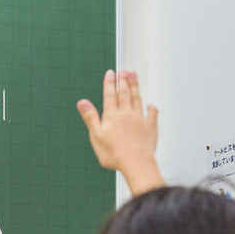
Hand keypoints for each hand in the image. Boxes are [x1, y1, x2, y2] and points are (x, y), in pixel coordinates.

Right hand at [77, 69, 164, 195]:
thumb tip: (82, 103)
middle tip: (124, 71)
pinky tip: (151, 105)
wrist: (135, 162)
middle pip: (124, 93)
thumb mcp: (96, 136)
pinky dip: (151, 109)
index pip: (110, 95)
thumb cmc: (114, 153)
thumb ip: (90, 117)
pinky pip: (152, 115)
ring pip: (137, 99)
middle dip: (123, 80)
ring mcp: (140, 119)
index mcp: (112, 116)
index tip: (110, 73)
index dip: (109, 83)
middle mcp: (126, 114)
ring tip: (134, 76)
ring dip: (135, 87)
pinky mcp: (150, 128)